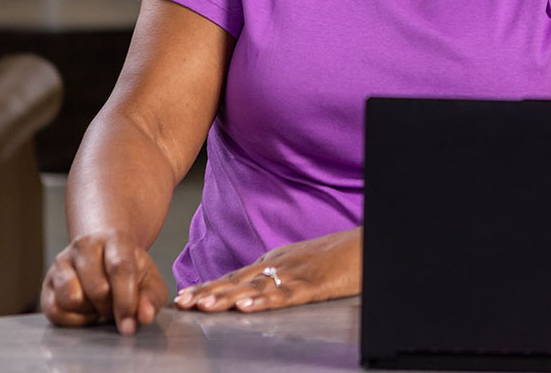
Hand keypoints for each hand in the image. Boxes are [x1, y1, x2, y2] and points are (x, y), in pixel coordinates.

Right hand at [42, 230, 168, 334]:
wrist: (104, 254)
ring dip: (89, 312)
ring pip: (71, 299)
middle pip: (96, 288)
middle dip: (109, 308)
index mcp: (115, 239)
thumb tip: (145, 316)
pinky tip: (85, 311)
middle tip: (115, 308)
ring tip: (99, 306)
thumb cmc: (130, 270)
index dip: (125, 301)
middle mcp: (85, 245)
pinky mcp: (47, 281)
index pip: (120, 268)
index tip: (129, 326)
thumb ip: (152, 298)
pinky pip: (54, 310)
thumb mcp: (150, 281)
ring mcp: (63, 261)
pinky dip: (73, 320)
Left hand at [173, 226, 362, 313]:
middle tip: (183, 303)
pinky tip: (248, 307)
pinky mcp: (315, 284)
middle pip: (238, 280)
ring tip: (205, 306)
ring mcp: (296, 273)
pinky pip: (286, 294)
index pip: (235, 275)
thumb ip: (275, 276)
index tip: (184, 296)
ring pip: (256, 286)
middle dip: (209, 292)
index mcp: (274, 261)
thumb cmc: (337, 257)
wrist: (367, 245)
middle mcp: (279, 264)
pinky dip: (265, 301)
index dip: (208, 286)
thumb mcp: (299, 264)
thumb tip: (250, 290)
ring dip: (228, 297)